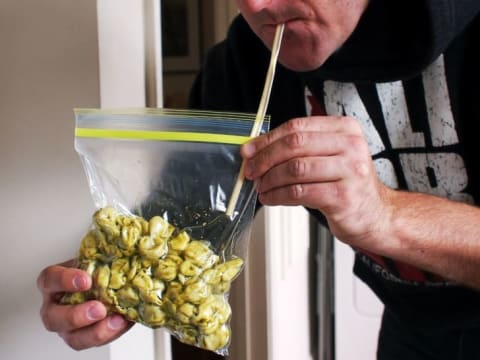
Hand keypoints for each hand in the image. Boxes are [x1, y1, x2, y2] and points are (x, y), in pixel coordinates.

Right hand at [37, 260, 132, 349]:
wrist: (109, 282)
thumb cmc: (96, 269)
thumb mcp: (97, 258)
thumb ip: (104, 257)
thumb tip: (127, 250)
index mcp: (53, 282)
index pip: (50, 279)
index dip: (64, 280)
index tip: (86, 280)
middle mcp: (55, 307)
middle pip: (53, 318)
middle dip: (75, 316)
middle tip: (99, 308)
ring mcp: (68, 326)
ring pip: (73, 338)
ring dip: (95, 332)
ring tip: (116, 321)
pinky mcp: (85, 337)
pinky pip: (94, 342)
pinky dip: (111, 334)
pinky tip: (123, 322)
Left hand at [241, 116, 391, 246]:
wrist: (376, 215)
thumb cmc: (348, 185)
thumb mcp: (330, 157)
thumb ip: (300, 149)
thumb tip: (257, 149)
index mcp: (345, 129)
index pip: (297, 127)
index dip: (267, 139)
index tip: (250, 151)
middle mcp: (351, 146)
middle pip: (294, 145)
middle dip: (265, 159)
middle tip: (251, 170)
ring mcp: (349, 171)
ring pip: (295, 169)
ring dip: (270, 179)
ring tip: (261, 187)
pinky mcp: (343, 196)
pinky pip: (299, 192)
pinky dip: (278, 195)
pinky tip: (271, 198)